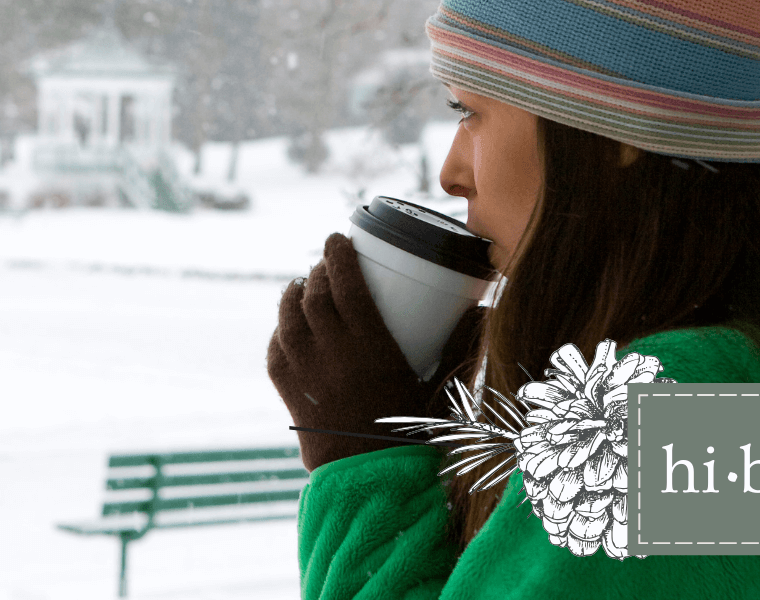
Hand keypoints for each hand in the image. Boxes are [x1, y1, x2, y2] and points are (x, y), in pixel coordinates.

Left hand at [268, 233, 485, 470]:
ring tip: (301, 287)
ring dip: (292, 296)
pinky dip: (279, 333)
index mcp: (371, 346)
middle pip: (314, 295)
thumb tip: (482, 310)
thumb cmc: (412, 433)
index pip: (344, 283)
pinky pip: (276, 353)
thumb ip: (460, 346)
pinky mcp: (291, 395)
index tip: (338, 238)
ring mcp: (307, 375)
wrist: (373, 481)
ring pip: (288, 319)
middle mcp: (333, 354)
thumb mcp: (439, 386)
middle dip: (317, 271)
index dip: (337, 255)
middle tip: (326, 264)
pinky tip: (287, 328)